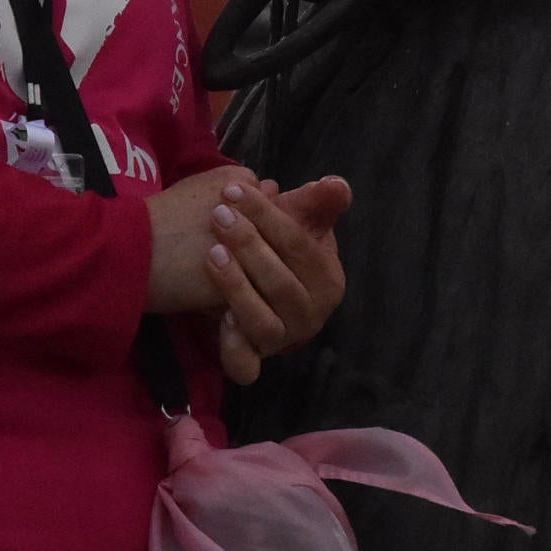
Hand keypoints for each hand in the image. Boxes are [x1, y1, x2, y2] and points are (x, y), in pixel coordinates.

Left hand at [202, 174, 350, 382]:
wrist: (252, 287)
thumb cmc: (276, 248)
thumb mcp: (296, 221)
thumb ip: (317, 202)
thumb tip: (337, 185)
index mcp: (329, 282)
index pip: (301, 246)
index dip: (269, 216)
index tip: (234, 191)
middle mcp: (311, 317)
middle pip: (282, 284)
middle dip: (249, 246)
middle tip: (218, 216)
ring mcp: (283, 342)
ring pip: (263, 323)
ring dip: (237, 288)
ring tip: (213, 254)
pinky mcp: (254, 361)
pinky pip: (245, 365)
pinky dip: (232, 346)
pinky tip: (217, 317)